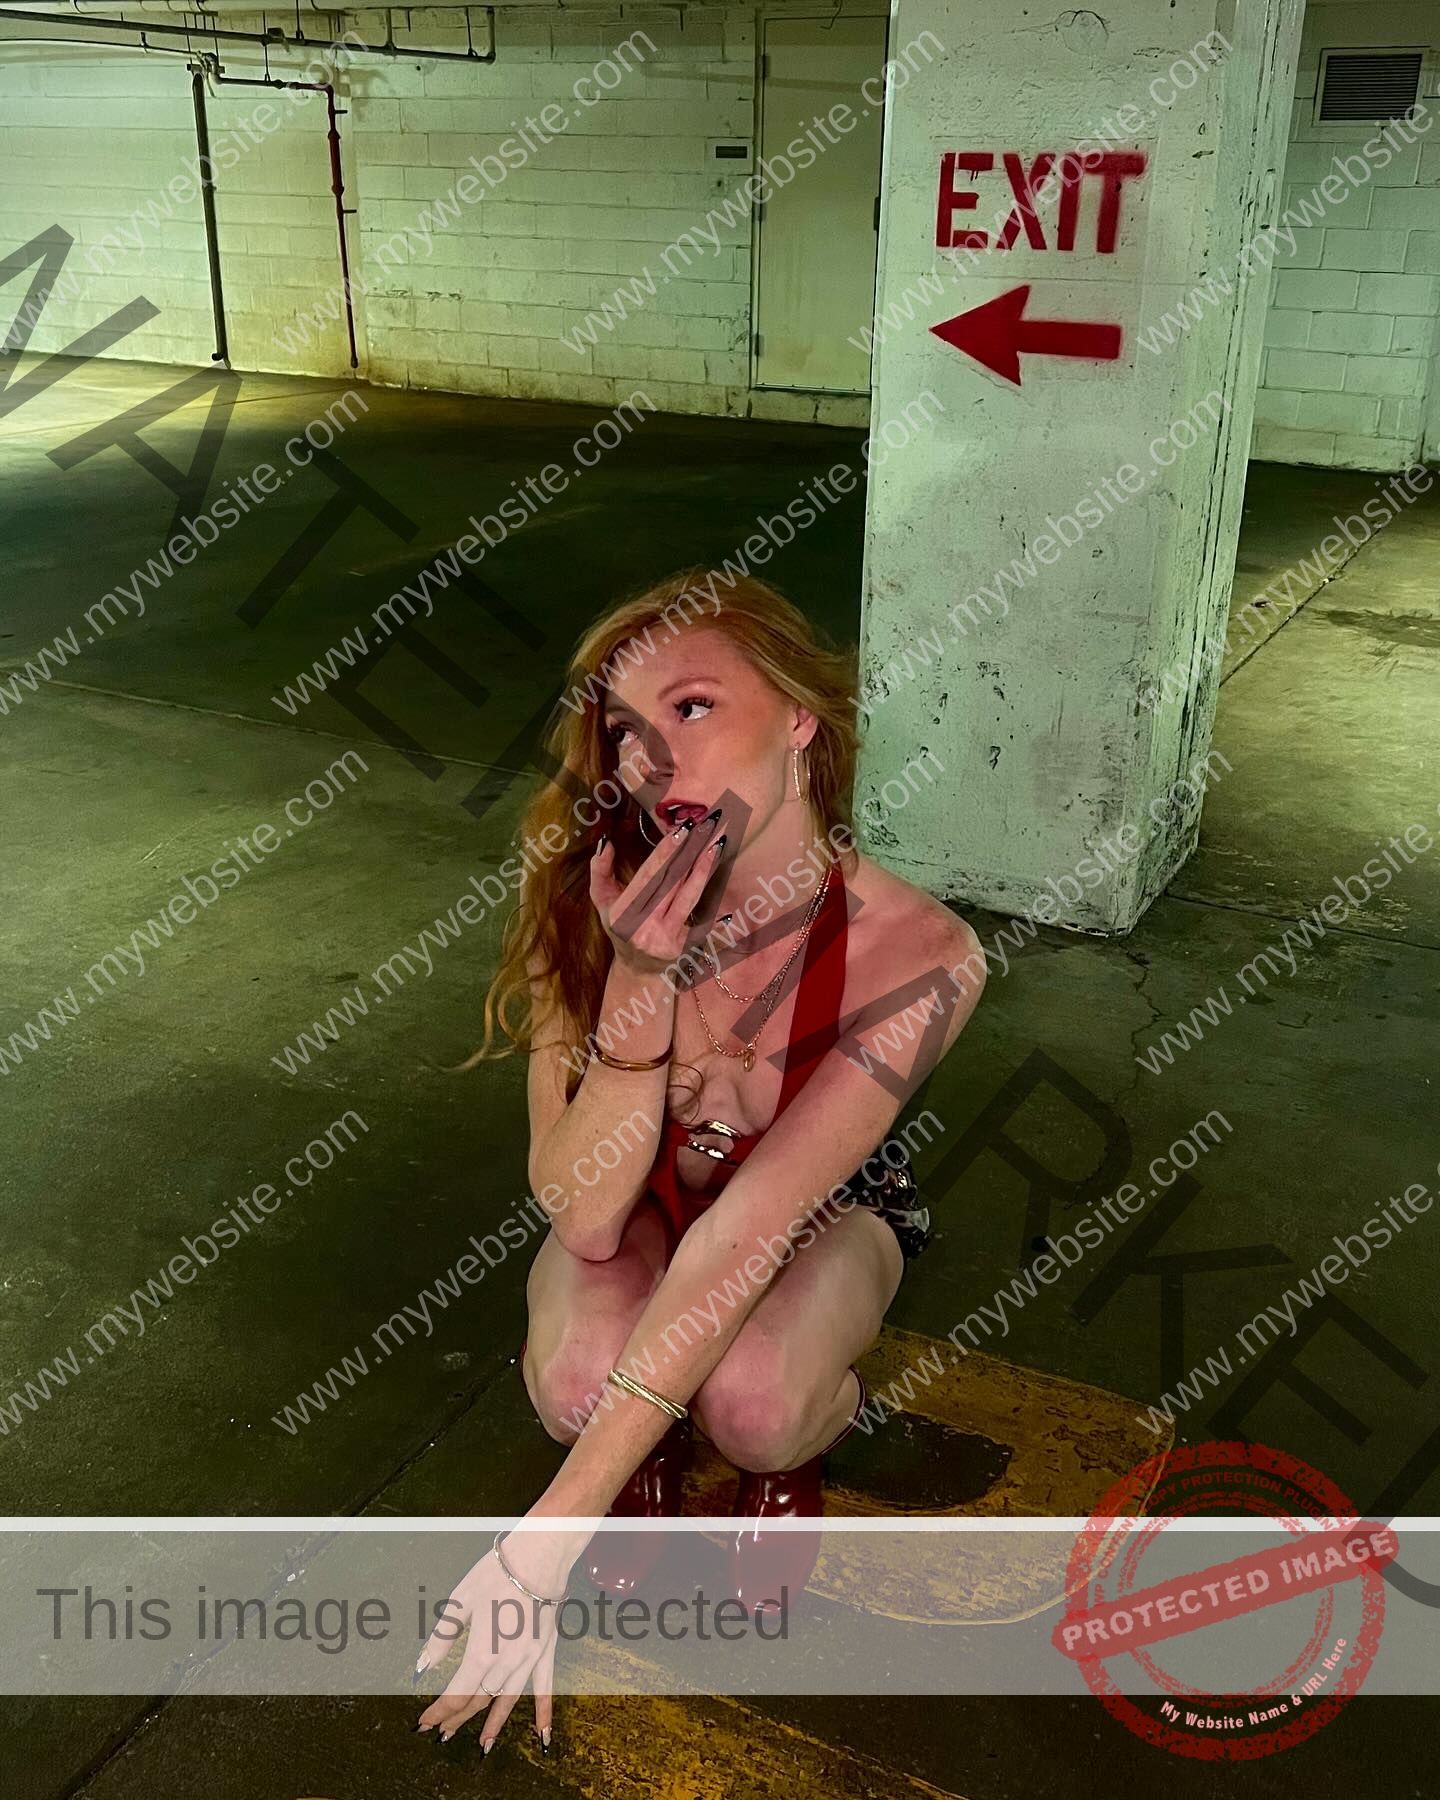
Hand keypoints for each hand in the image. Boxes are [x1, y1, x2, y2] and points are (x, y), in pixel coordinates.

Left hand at [415, 1526, 581, 1752]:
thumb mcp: (461, 1601)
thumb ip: (442, 1638)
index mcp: (481, 1653)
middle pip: (478, 1700)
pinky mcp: (545, 1651)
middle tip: (442, 1732)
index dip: (438, 1711)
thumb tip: (423, 1667)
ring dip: (492, 1725)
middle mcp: (505, 1664)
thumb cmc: (496, 1573)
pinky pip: (545, 1689)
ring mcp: (528, 1660)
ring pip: (506, 1701)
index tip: (423, 1723)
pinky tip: (542, 1737)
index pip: (455, 1693)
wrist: (538, 1555)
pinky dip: (543, 1715)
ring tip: (481, 1747)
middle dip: (458, 1718)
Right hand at [590, 809, 726, 977]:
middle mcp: (642, 926)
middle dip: (690, 851)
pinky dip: (715, 924)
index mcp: (622, 912)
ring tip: (716, 846)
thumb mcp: (602, 900)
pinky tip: (729, 912)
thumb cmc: (620, 926)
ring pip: (688, 899)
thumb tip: (606, 842)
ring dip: (703, 871)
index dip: (665, 852)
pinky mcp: (681, 950)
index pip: (648, 875)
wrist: (636, 969)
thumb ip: (600, 870)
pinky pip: (701, 931)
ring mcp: (663, 939)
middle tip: (706, 826)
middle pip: (671, 882)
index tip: (680, 828)